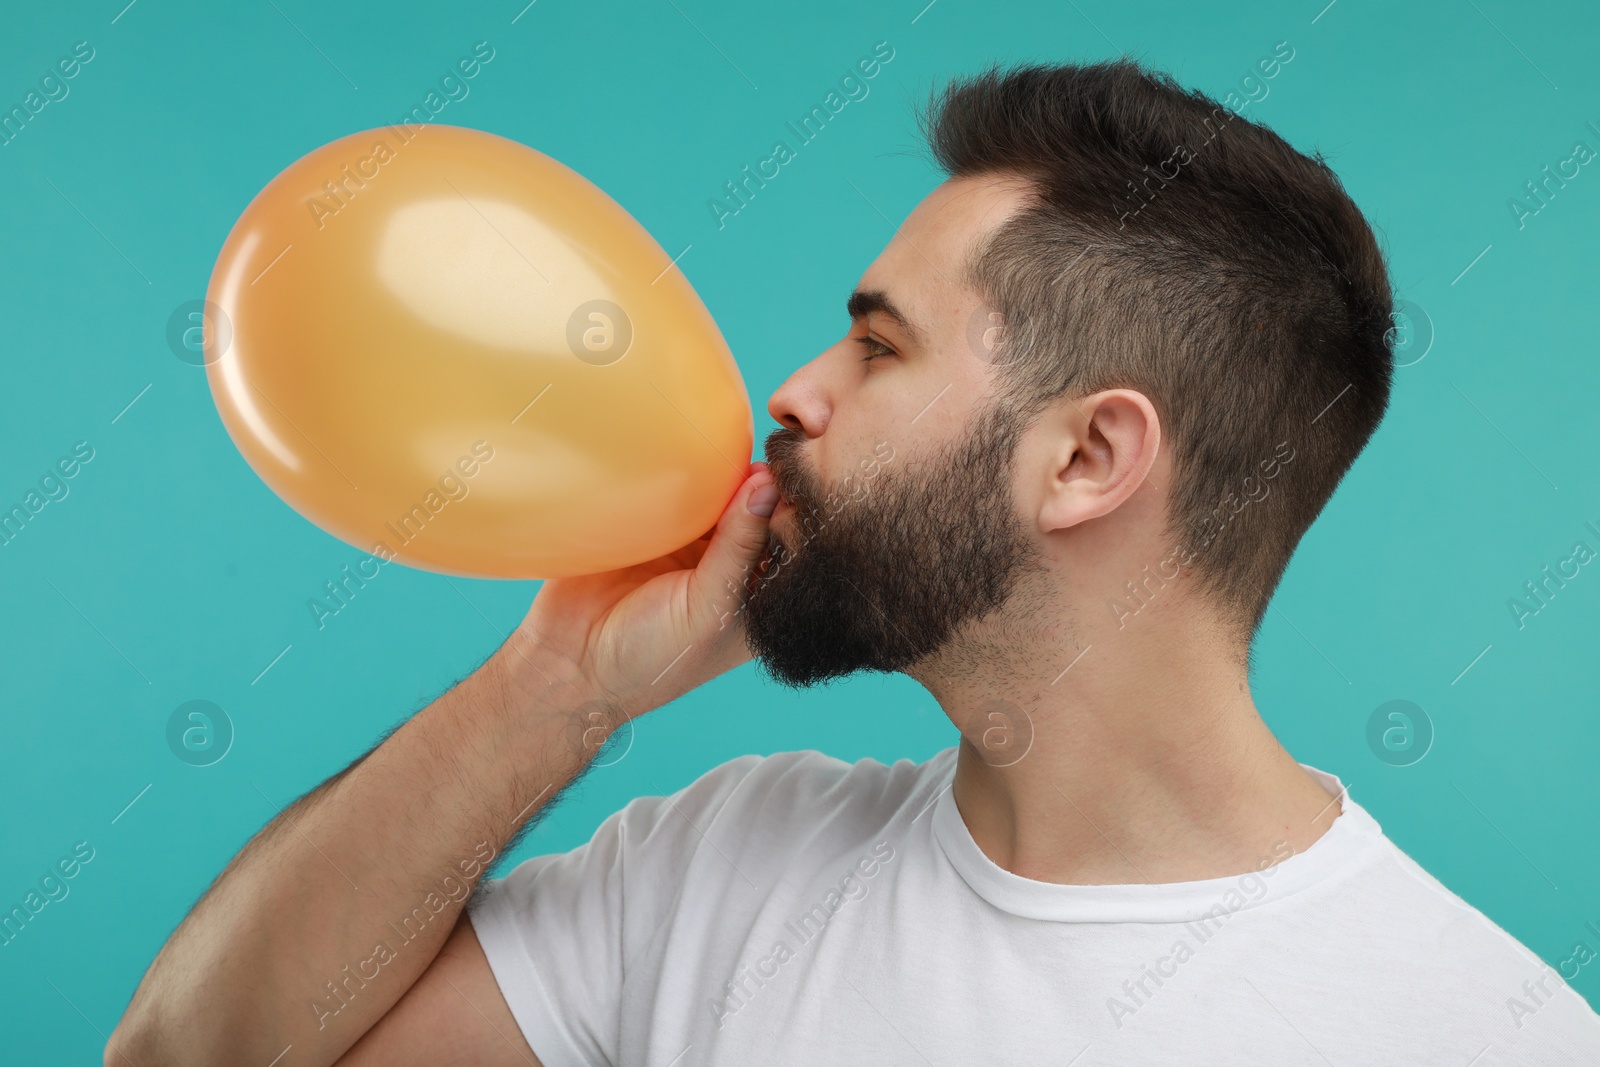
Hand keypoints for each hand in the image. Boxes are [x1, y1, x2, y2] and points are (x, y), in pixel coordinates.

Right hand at [509, 461, 779, 724]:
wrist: (568, 660)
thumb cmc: (649, 656)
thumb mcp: (707, 608)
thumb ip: (738, 549)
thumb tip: (766, 485)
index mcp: (759, 600)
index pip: (793, 546)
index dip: (798, 513)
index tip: (804, 477)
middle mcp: (733, 570)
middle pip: (762, 514)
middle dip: (767, 485)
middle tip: (770, 452)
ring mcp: (695, 548)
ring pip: (724, 497)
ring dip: (727, 473)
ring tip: (732, 447)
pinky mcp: (658, 528)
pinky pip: (682, 490)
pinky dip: (689, 472)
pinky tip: (695, 449)